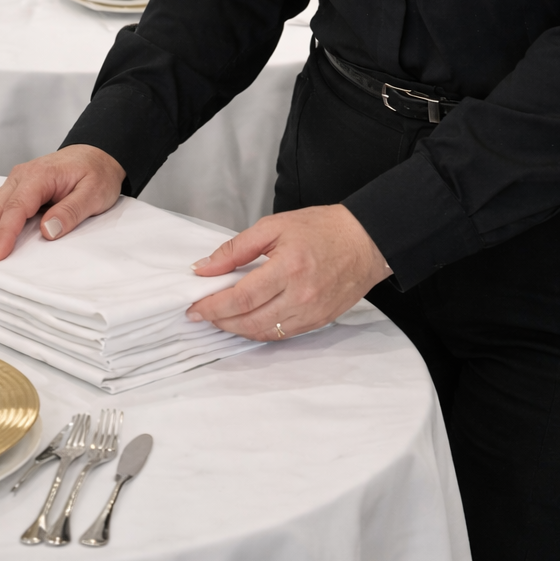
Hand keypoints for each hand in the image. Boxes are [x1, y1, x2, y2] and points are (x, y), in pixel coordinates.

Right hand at [0, 145, 125, 262]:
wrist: (97, 155)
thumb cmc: (96, 173)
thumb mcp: (94, 193)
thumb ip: (71, 211)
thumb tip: (47, 231)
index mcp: (41, 175)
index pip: (17, 206)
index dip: (5, 232)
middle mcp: (23, 175)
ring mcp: (17, 180)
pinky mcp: (17, 188)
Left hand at [185, 204, 391, 340]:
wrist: (365, 241)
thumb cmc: (323, 228)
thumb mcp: (275, 225)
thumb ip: (237, 248)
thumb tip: (205, 268)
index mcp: (289, 267)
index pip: (241, 297)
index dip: (213, 306)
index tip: (194, 307)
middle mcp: (301, 296)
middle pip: (250, 321)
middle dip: (220, 321)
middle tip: (203, 314)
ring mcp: (311, 313)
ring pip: (264, 333)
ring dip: (238, 330)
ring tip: (222, 318)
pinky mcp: (319, 321)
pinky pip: (282, 335)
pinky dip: (260, 331)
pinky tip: (249, 321)